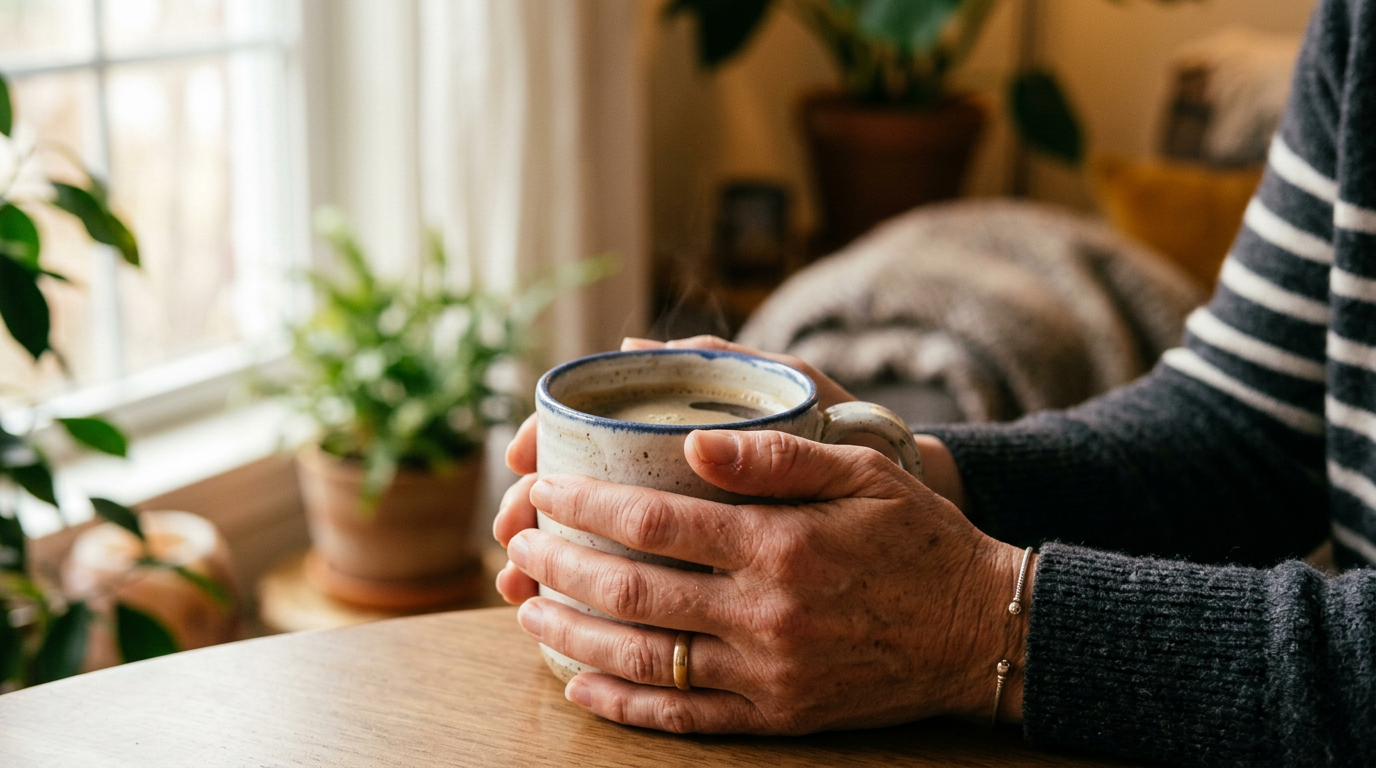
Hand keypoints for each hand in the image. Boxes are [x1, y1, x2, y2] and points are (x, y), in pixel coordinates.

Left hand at [505, 429, 1030, 732]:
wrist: (978, 631)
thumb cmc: (919, 539)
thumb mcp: (862, 473)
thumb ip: (775, 457)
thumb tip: (694, 443)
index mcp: (779, 544)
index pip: (655, 521)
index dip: (586, 506)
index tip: (543, 488)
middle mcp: (764, 613)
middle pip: (632, 593)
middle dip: (561, 568)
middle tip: (520, 547)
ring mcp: (766, 672)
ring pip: (644, 660)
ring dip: (573, 636)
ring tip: (529, 611)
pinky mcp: (775, 714)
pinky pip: (683, 717)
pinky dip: (623, 704)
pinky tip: (581, 686)